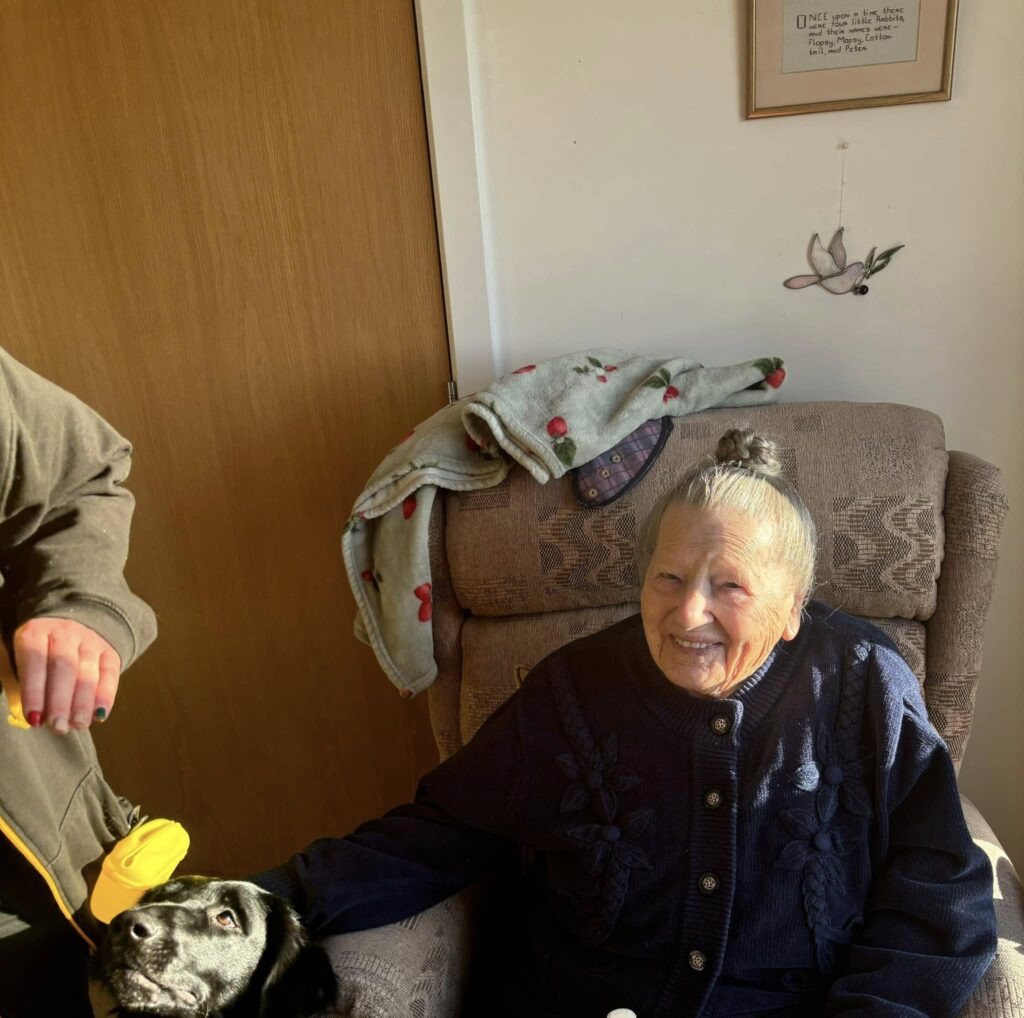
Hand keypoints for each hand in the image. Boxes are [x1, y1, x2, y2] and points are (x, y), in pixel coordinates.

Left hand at [13, 617, 120, 733]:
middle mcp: (65, 632)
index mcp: (36, 633)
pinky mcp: (109, 652)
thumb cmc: (37, 659)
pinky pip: (110, 674)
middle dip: (61, 700)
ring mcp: (90, 641)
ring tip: (78, 724)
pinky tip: (99, 715)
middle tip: (57, 726)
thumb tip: (33, 717)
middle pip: (64, 666)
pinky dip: (106, 696)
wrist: (67, 635)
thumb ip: (22, 685)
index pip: (34, 660)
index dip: (34, 691)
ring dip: (83, 702)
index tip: (34, 718)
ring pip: (87, 672)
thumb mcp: (20, 662)